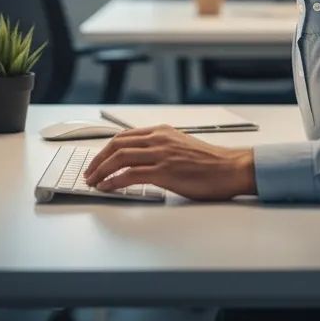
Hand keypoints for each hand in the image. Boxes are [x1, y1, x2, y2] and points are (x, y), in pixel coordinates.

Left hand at [83, 125, 255, 200]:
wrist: (230, 168)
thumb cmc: (210, 162)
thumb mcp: (181, 146)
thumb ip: (161, 149)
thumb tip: (141, 162)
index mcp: (162, 132)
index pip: (124, 137)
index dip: (105, 149)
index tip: (96, 161)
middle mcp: (159, 139)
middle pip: (117, 145)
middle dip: (98, 160)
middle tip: (89, 173)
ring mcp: (161, 154)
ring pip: (120, 158)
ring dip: (101, 171)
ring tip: (93, 182)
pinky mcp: (165, 171)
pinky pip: (131, 175)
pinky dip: (114, 181)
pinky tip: (107, 188)